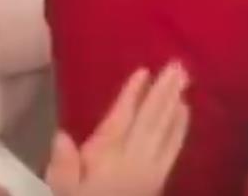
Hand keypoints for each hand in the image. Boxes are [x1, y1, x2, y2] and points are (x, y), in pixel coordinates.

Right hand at [46, 64, 189, 195]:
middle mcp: (132, 161)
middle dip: (162, 92)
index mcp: (104, 161)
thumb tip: (61, 136)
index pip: (120, 122)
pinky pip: (174, 149)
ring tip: (185, 79)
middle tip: (177, 66)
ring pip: (165, 130)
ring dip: (175, 103)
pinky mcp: (161, 180)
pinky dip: (180, 127)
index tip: (143, 72)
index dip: (131, 96)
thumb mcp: (63, 193)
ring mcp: (150, 170)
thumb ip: (62, 167)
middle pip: (149, 121)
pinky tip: (186, 110)